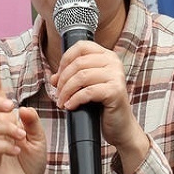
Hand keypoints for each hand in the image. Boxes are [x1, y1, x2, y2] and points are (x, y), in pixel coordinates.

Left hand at [52, 39, 148, 173]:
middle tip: (58, 94)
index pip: (81, 46)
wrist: (120, 126)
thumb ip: (72, 78)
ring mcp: (116, 76)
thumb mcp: (86, 87)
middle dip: (63, 80)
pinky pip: (87, 92)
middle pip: (78, 63)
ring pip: (81, 77)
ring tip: (62, 102)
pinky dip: (75, 99)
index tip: (58, 77)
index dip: (65, 60)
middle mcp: (113, 62)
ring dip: (66, 91)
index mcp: (107, 56)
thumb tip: (54, 78)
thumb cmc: (102, 106)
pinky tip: (70, 106)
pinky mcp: (116, 91)